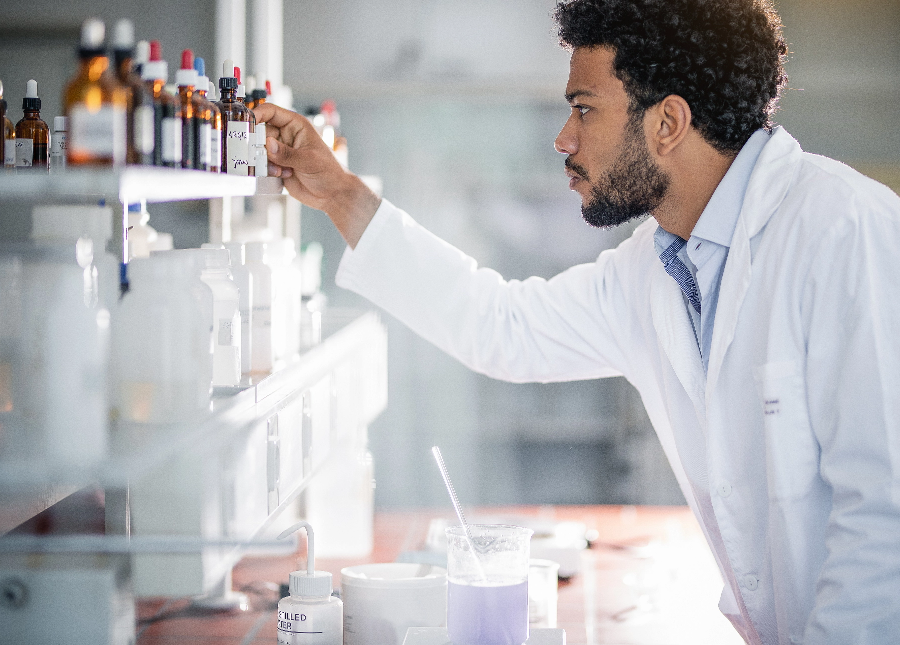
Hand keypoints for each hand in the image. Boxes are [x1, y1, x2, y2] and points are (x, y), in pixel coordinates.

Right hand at [252, 103, 380, 247]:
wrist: (332, 194)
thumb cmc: (329, 172)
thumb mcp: (309, 160)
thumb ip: (287, 153)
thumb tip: (268, 145)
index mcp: (296, 125)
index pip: (271, 112)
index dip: (257, 114)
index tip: (246, 123)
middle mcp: (286, 136)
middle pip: (260, 132)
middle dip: (258, 144)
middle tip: (261, 155)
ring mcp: (281, 151)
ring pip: (259, 150)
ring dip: (264, 160)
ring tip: (279, 169)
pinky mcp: (277, 166)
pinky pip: (262, 164)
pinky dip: (267, 170)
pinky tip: (282, 175)